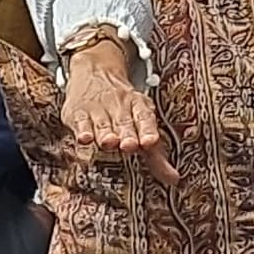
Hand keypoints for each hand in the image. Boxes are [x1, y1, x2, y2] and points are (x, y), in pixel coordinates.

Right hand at [59, 38, 169, 176]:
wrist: (95, 73)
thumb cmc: (123, 109)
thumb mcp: (142, 125)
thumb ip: (156, 157)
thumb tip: (174, 180)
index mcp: (139, 109)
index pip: (145, 119)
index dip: (148, 131)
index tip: (150, 142)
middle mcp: (119, 108)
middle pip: (124, 123)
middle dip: (127, 135)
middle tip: (130, 145)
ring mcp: (98, 110)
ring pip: (103, 124)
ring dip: (106, 133)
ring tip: (109, 142)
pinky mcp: (79, 113)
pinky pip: (81, 122)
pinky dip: (82, 130)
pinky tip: (84, 138)